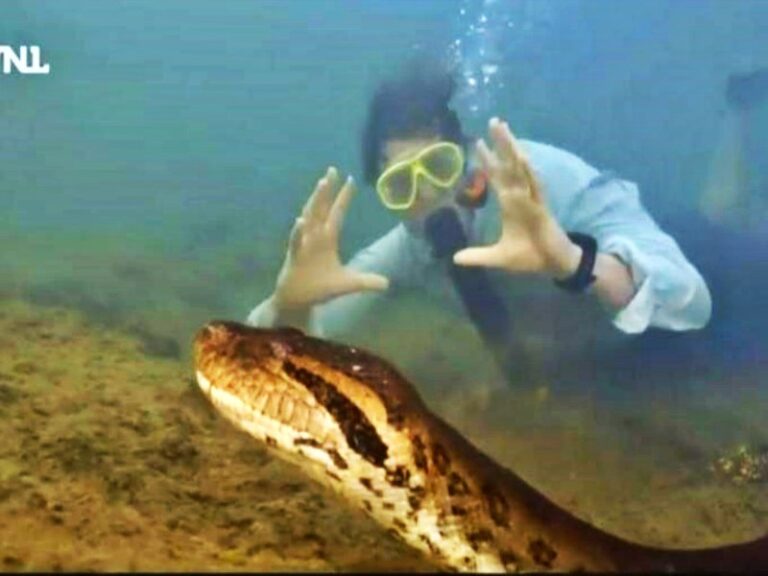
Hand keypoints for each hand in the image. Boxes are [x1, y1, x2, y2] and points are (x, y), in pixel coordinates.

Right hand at [272, 167, 388, 309]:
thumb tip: (387, 284)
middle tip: (332, 170)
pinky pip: (296, 242)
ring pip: (309, 218)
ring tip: (322, 184)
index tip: (350, 179)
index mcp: (328, 239)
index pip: (337, 213)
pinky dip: (298, 232)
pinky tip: (300, 221)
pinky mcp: (295, 257)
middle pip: (321, 208)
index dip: (343, 197)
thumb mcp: (348, 284)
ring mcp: (304, 245)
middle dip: (327, 190)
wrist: (298, 300)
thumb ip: (366, 281)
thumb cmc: (319, 287)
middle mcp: (315, 237)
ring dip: (315, 201)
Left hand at [453, 118, 580, 278]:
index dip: (488, 161)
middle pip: (508, 165)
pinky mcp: (542, 208)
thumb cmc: (529, 256)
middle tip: (493, 121)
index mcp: (510, 204)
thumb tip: (454, 258)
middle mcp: (520, 196)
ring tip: (505, 130)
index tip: (478, 143)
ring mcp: (532, 199)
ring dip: (513, 149)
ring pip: (521, 169)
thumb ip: (477, 256)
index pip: (497, 177)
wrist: (554, 265)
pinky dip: (530, 173)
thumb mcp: (498, 257)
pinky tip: (523, 158)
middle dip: (501, 144)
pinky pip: (536, 187)